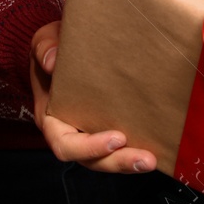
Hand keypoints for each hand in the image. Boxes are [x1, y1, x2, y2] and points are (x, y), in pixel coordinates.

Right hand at [30, 20, 154, 172]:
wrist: (67, 45)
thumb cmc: (53, 45)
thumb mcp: (44, 41)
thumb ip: (45, 49)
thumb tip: (52, 62)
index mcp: (52, 118)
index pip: (65, 144)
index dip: (89, 148)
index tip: (117, 138)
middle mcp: (70, 131)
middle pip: (92, 160)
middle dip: (118, 162)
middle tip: (146, 160)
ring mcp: (90, 131)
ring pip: (108, 158)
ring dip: (130, 162)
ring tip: (153, 160)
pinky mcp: (109, 125)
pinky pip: (120, 146)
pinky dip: (136, 149)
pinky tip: (158, 149)